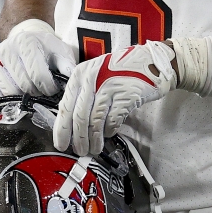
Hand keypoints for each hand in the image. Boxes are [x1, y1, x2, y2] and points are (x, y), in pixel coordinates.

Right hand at [0, 19, 74, 98]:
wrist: (25, 42)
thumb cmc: (44, 50)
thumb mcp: (60, 52)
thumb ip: (67, 65)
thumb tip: (69, 80)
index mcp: (26, 42)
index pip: (38, 75)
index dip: (48, 88)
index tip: (52, 89)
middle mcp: (6, 49)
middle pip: (23, 84)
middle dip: (36, 94)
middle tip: (41, 93)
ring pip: (8, 91)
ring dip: (21, 98)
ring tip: (29, 93)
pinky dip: (5, 98)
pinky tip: (15, 94)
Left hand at [55, 39, 203, 155]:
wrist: (151, 61)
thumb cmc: (121, 70)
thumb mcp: (95, 74)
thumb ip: (82, 94)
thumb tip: (70, 122)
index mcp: (80, 74)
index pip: (66, 106)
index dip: (62, 129)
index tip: (60, 143)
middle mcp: (92, 79)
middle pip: (79, 116)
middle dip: (78, 138)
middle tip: (79, 151)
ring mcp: (110, 86)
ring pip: (95, 121)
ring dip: (94, 139)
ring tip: (94, 148)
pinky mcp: (126, 95)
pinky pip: (113, 120)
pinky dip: (110, 130)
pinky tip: (109, 133)